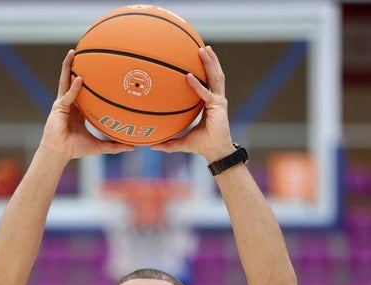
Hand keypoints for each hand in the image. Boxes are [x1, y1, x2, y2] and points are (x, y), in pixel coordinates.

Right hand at [39, 50, 134, 162]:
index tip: (100, 67)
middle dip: (76, 65)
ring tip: (73, 52)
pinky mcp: (58, 107)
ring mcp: (63, 103)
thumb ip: (115, 145)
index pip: (83, 89)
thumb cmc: (76, 149)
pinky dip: (74, 88)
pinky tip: (80, 79)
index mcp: (78, 108)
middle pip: (72, 79)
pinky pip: (68, 95)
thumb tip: (133, 147)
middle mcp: (70, 102)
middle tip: (85, 51)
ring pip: (65, 81)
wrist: (60, 154)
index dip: (89, 78)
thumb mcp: (99, 146)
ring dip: (68, 66)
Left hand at [151, 46, 234, 162]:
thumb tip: (151, 146)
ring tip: (204, 50)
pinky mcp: (218, 107)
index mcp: (209, 102)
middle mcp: (215, 98)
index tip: (197, 58)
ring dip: (210, 63)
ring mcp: (218, 101)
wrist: (214, 152)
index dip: (205, 70)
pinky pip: (206, 93)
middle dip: (210, 60)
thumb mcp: (181, 142)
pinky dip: (197, 85)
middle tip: (202, 46)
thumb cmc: (201, 146)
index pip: (208, 82)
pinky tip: (188, 76)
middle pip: (214, 75)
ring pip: (215, 78)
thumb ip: (167, 142)